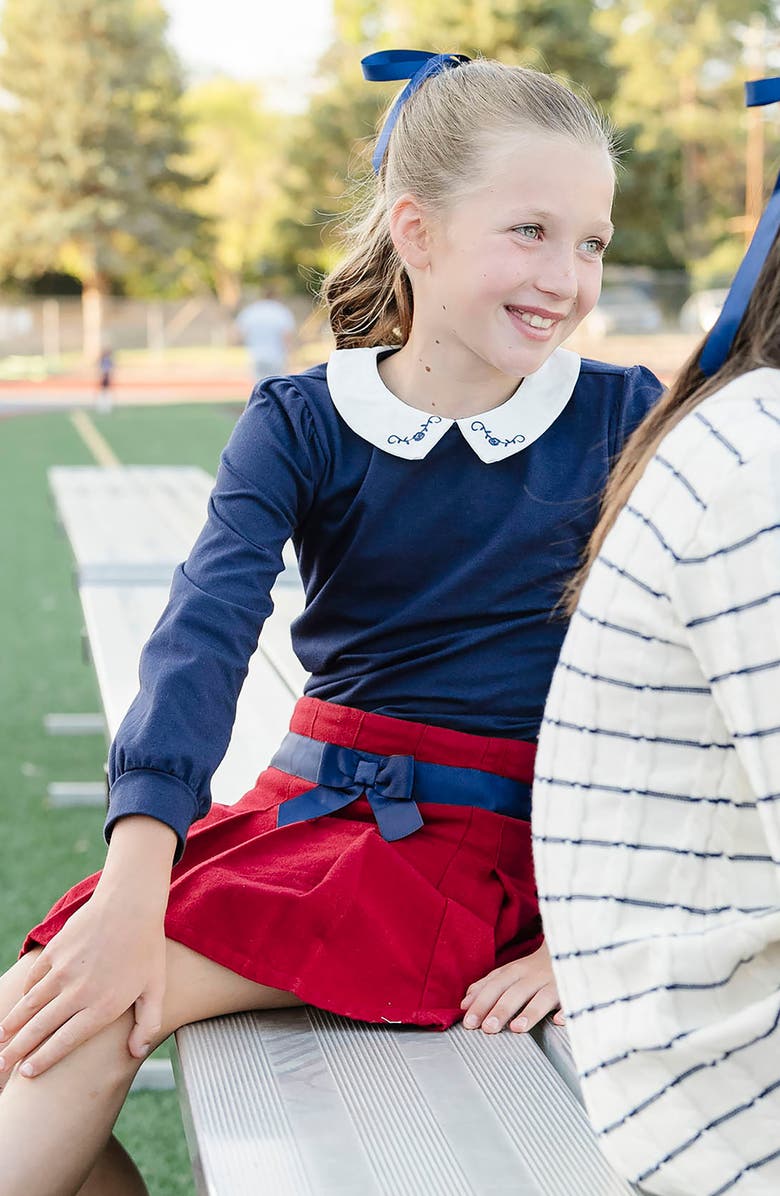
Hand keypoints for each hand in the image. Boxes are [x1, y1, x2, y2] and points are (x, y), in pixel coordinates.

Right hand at [0, 891, 166, 1077]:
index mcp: (102, 1006)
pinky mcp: (55, 951)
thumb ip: (147, 1024)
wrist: (130, 903)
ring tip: (1, 1040)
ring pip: (30, 1005)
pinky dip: (25, 994)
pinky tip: (21, 1003)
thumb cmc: (147, 947)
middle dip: (16, 1051)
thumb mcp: (156, 988)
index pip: (64, 1042)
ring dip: (12, 1025)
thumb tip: (136, 1053)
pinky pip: (34, 979)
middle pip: (39, 1029)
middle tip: (2, 1065)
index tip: (27, 1074)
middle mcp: (78, 992)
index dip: (42, 1060)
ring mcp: (63, 971)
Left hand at [460, 941, 564, 1034]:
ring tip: (517, 1028)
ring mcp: (555, 983)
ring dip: (530, 1012)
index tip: (469, 1021)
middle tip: (488, 1028)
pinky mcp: (575, 991)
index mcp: (516, 970)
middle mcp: (534, 976)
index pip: (495, 986)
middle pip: (515, 992)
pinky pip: (572, 1001)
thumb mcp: (510, 971)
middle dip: (501, 1009)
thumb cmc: (535, 967)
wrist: (570, 947)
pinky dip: (567, 1010)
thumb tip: (465, 1004)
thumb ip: (487, 985)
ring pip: (542, 997)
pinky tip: (559, 1020)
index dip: (481, 1002)